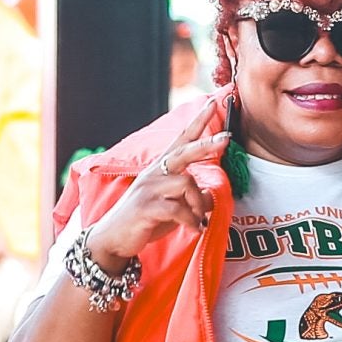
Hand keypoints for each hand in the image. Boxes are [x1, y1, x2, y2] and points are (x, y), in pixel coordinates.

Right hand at [88, 100, 230, 270]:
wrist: (114, 238)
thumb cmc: (146, 219)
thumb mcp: (173, 205)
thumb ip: (191, 197)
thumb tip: (211, 195)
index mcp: (161, 168)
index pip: (182, 139)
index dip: (198, 121)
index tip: (213, 103)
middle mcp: (155, 173)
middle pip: (185, 151)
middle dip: (207, 144)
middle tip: (227, 139)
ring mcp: (149, 188)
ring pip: (187, 185)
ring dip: (199, 205)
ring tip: (197, 220)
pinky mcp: (146, 207)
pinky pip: (179, 210)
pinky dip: (191, 221)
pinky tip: (193, 229)